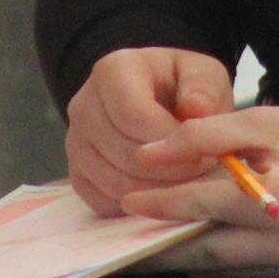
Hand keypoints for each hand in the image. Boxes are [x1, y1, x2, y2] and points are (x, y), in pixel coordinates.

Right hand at [65, 47, 237, 216]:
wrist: (156, 100)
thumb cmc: (181, 87)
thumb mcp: (202, 74)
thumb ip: (203, 89)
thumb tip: (197, 109)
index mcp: (112, 71)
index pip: (135, 117)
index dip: (172, 143)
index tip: (204, 154)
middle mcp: (83, 106)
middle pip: (124, 154)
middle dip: (169, 172)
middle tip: (201, 174)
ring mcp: (75, 143)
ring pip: (114, 183)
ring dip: (157, 192)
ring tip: (187, 183)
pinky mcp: (77, 174)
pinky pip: (104, 202)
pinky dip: (137, 206)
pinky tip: (163, 193)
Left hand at [120, 104, 278, 277]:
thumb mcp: (266, 120)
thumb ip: (206, 134)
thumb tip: (149, 155)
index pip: (208, 203)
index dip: (164, 201)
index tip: (128, 198)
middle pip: (208, 250)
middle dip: (159, 245)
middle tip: (120, 238)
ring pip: (221, 269)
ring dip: (180, 258)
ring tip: (140, 246)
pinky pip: (240, 277)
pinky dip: (210, 265)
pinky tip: (186, 250)